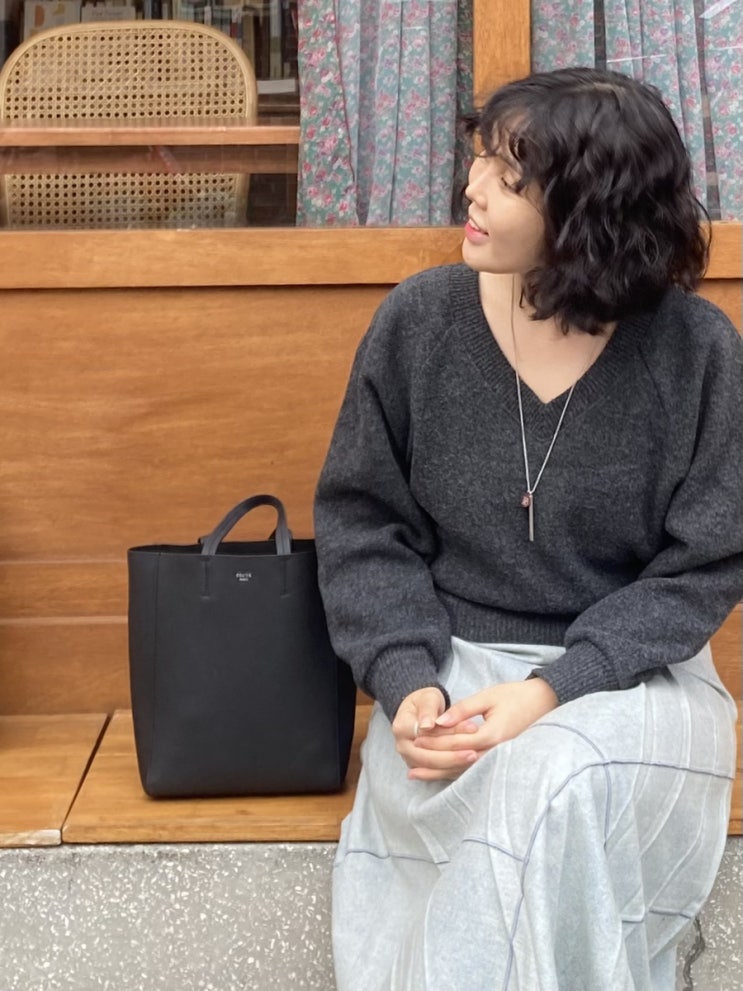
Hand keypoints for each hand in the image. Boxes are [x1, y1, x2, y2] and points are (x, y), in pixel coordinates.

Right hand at [392, 686, 478, 780]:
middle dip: (452, 757)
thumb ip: (428, 710)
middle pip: (427, 758)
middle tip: (474, 753)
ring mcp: (409, 758)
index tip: (472, 731)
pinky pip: (436, 773)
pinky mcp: (419, 766)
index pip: (425, 737)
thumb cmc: (426, 701)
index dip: (447, 736)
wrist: (421, 710)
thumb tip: (426, 726)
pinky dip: (452, 770)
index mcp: (402, 727)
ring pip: (433, 768)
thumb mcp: (428, 698)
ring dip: (454, 765)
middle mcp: (402, 746)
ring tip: (474, 757)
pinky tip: (469, 766)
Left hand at [408, 678, 558, 781]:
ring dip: (440, 773)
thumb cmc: (516, 696)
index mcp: (493, 735)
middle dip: (433, 761)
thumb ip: (463, 709)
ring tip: (416, 775)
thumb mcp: (488, 697)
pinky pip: (474, 770)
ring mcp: (499, 759)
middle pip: (458, 762)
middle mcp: (496, 753)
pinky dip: (455, 772)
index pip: (457, 742)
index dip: (435, 741)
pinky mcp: (500, 761)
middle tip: (411, 763)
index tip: (416, 739)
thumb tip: (439, 721)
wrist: (545, 702)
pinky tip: (440, 774)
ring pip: (464, 771)